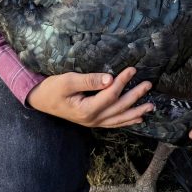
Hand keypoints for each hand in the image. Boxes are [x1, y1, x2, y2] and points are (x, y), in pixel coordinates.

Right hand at [26, 66, 153, 127]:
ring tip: (151, 106)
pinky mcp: (92, 120)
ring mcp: (93, 122)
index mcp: (86, 109)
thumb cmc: (52, 89)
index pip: (110, 94)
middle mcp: (92, 119)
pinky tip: (137, 118)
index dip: (123, 81)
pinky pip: (113, 123)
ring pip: (119, 119)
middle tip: (148, 85)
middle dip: (135, 96)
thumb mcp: (67, 81)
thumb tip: (109, 79)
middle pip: (119, 108)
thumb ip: (88, 80)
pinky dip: (126, 120)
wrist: (39, 100)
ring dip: (136, 112)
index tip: (133, 69)